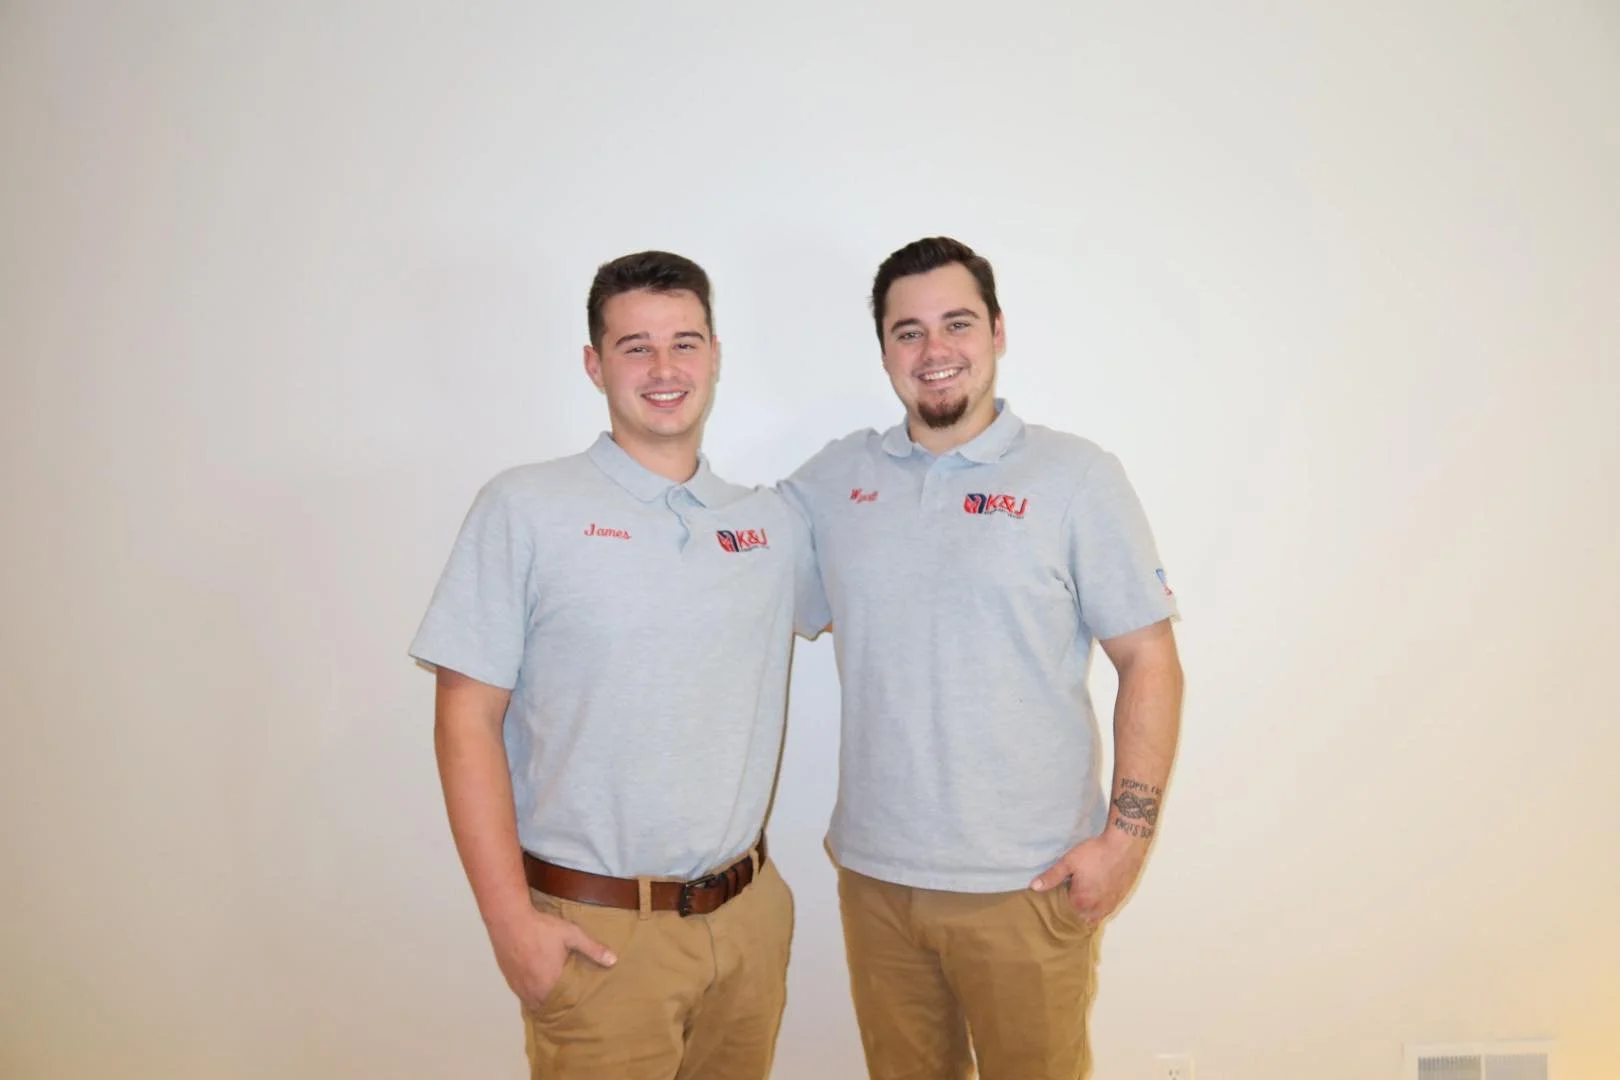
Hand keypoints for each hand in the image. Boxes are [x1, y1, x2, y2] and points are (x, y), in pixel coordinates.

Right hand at [488, 907, 616, 1011]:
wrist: (509, 920)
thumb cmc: (542, 928)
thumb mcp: (571, 934)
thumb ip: (592, 949)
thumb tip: (614, 961)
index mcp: (550, 983)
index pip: (563, 1004)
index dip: (571, 1006)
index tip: (579, 1006)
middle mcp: (533, 990)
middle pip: (547, 1006)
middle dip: (557, 1006)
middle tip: (568, 1004)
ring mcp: (518, 986)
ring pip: (532, 1002)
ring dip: (542, 1002)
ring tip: (554, 999)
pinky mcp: (509, 979)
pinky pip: (521, 994)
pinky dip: (530, 995)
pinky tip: (536, 988)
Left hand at [1029, 831, 1147, 925]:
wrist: (1124, 845)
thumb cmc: (1095, 852)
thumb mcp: (1069, 862)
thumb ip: (1052, 876)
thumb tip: (1034, 887)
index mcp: (1081, 902)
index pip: (1065, 915)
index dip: (1058, 909)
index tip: (1053, 902)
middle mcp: (1097, 909)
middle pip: (1080, 919)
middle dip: (1072, 914)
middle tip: (1065, 902)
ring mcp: (1110, 905)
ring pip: (1095, 917)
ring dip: (1086, 913)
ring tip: (1078, 901)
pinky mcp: (1120, 898)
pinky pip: (1106, 911)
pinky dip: (1098, 908)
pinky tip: (1094, 897)